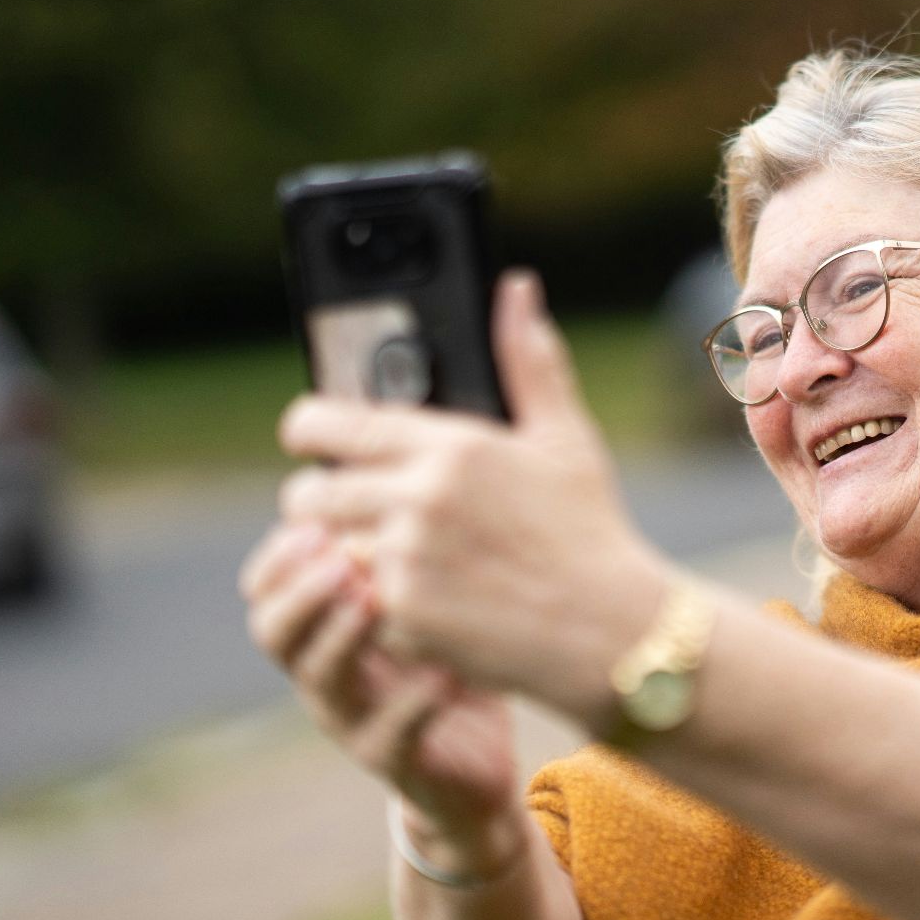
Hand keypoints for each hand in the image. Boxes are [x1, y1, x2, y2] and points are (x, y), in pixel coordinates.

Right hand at [239, 521, 517, 837]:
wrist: (477, 768)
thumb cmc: (451, 665)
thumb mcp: (427, 601)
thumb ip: (406, 545)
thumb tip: (401, 453)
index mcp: (324, 629)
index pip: (268, 587)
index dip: (281, 554)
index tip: (312, 515)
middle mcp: (326, 674)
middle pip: (274, 631)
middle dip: (300, 590)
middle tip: (335, 556)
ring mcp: (353, 721)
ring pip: (322, 678)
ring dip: (343, 635)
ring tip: (374, 599)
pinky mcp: (394, 761)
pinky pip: (390, 734)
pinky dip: (414, 701)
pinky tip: (442, 672)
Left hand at [274, 271, 666, 729]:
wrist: (613, 631)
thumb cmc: (590, 531)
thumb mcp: (565, 439)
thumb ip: (528, 361)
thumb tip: (517, 288)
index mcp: (451, 447)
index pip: (325, 423)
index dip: (307, 430)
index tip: (312, 438)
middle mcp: (418, 500)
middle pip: (308, 495)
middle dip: (321, 503)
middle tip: (357, 509)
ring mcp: (406, 563)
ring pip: (332, 553)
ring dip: (354, 556)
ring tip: (406, 559)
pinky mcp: (404, 618)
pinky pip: (361, 604)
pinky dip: (386, 606)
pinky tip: (434, 603)